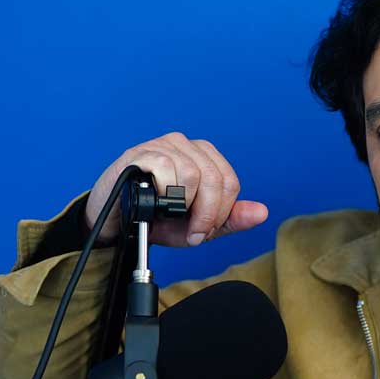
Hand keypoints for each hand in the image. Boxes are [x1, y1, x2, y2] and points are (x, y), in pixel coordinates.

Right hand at [84, 132, 268, 246]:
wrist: (117, 223)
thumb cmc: (157, 220)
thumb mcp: (199, 226)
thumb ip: (231, 220)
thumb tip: (262, 213)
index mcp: (204, 157)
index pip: (230, 181)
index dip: (220, 212)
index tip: (203, 231)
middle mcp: (185, 145)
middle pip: (215, 178)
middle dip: (206, 214)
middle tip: (192, 233)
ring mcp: (163, 145)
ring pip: (192, 174)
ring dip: (184, 206)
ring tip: (169, 217)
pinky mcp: (140, 152)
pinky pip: (165, 167)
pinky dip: (164, 192)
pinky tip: (155, 200)